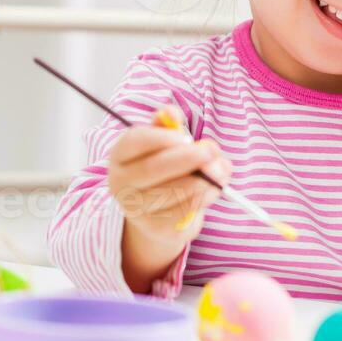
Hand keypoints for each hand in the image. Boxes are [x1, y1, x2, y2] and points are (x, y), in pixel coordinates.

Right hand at [107, 105, 231, 248]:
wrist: (158, 212)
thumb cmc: (163, 168)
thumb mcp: (163, 143)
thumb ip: (167, 126)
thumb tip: (171, 112)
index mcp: (120, 155)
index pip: (135, 142)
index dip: (161, 137)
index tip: (186, 137)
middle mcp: (120, 184)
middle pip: (153, 169)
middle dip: (188, 158)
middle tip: (213, 149)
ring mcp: (136, 209)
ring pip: (173, 191)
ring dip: (204, 178)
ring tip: (221, 169)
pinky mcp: (156, 228)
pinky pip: (184, 210)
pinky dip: (204, 197)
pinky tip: (212, 188)